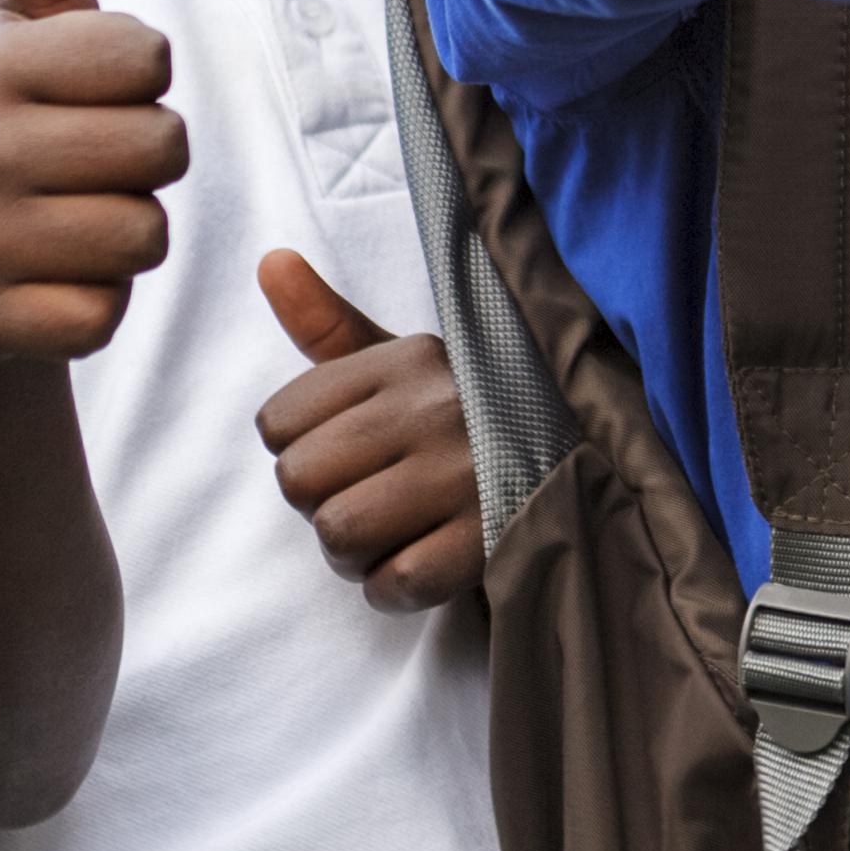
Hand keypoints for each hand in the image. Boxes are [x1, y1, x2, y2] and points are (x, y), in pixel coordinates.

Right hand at [0, 0, 184, 358]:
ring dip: (131, 235)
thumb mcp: (28, 30)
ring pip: (147, 233)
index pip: (149, 56)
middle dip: (149, 163)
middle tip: (87, 168)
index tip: (88, 95)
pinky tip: (53, 283)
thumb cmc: (21, 126)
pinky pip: (110, 311)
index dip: (142, 81)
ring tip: (71, 221)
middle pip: (163, 147)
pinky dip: (102, 303)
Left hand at [254, 254, 481, 612]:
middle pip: (298, 479)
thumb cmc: (464, 414)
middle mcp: (433, 407)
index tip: (346, 455)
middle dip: (320, 504)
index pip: (278, 421)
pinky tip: (417, 563)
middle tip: (368, 499)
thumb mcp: (402, 362)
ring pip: (339, 532)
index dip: (301, 450)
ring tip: (392, 533)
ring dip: (352, 553)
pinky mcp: (492, 538)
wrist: (580, 461)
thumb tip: (269, 262)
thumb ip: (328, 322)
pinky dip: (392, 588)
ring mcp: (465, 473)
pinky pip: (396, 581)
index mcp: (404, 359)